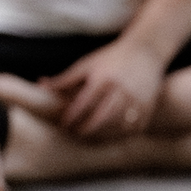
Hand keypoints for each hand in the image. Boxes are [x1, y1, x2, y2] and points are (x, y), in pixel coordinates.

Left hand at [41, 40, 166, 139]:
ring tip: (90, 138)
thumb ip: (66, 78)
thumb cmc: (112, 58)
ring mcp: (137, 101)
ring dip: (102, 135)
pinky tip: (109, 136)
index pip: (84, 102)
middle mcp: (121, 90)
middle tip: (75, 134)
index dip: (72, 115)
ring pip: (117, 126)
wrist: (146, 52)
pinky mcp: (147, 108)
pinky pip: (132, 128)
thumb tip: (42, 86)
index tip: (63, 124)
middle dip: (86, 129)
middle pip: (101, 118)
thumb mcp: (88, 63)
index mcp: (104, 78)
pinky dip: (120, 134)